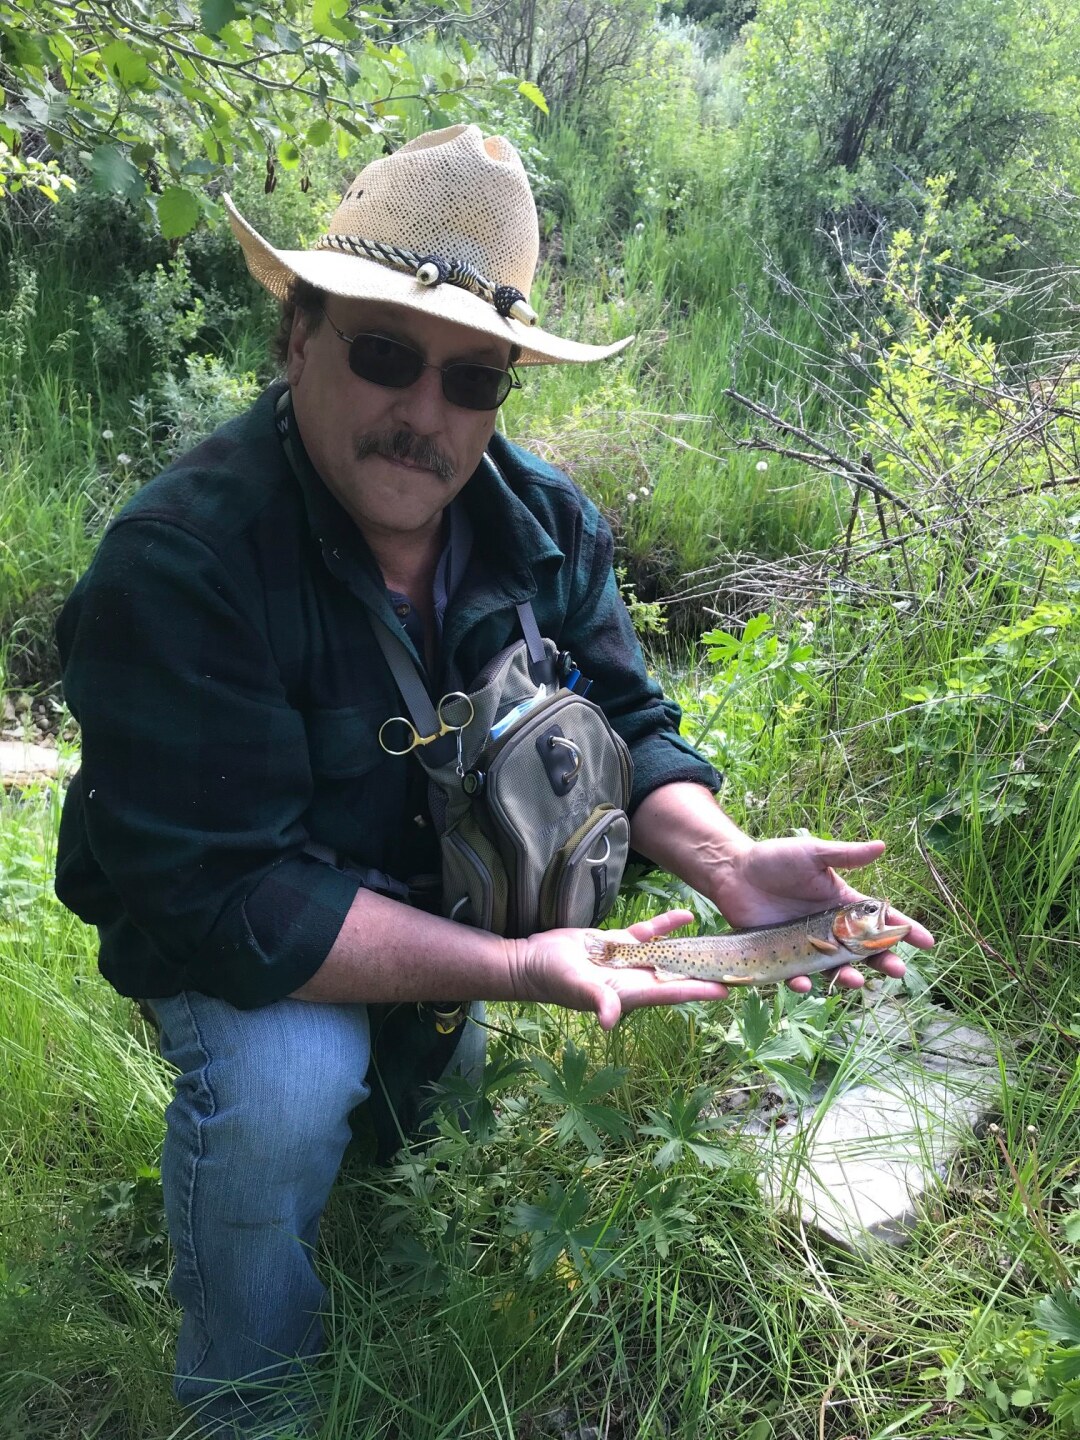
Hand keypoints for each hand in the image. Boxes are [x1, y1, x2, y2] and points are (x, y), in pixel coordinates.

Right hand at [510, 908, 727, 1031]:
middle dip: (705, 972)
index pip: (672, 991)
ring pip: (669, 954)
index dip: (699, 990)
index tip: (729, 988)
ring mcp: (629, 960)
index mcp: (630, 992)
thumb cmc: (551, 978)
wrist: (530, 960)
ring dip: (692, 949)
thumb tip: (610, 1019)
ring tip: (723, 943)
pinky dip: (667, 925)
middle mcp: (635, 979)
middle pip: (678, 975)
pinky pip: (650, 934)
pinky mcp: (619, 943)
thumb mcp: (574, 986)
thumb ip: (595, 999)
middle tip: (739, 963)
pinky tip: (687, 915)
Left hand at [711, 835, 933, 992]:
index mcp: (842, 904)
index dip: (904, 929)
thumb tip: (881, 846)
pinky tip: (803, 983)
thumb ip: (844, 855)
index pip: (880, 919)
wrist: (733, 872)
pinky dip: (800, 982)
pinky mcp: (780, 955)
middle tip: (897, 971)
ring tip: (857, 982)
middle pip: (863, 951)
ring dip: (847, 977)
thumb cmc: (774, 859)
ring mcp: (806, 944)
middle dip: (883, 961)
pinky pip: (794, 974)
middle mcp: (829, 928)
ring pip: (833, 968)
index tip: (927, 942)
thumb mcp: (811, 853)